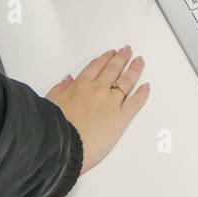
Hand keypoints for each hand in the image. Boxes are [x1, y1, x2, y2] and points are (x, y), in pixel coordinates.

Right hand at [46, 46, 148, 173]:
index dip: (105, 58)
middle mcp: (98, 90)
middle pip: (113, 69)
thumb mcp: (51, 101)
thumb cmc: (53, 127)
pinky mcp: (121, 118)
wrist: (62, 146)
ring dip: (134, 69)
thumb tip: (68, 79)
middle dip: (122, 58)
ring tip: (139, 62)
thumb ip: (61, 88)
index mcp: (80, 85)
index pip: (96, 66)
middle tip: (128, 51)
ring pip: (126, 81)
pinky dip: (142, 93)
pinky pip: (135, 102)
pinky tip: (146, 87)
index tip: (111, 53)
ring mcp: (111, 102)